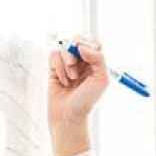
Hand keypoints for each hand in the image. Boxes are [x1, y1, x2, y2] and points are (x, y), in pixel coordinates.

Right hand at [47, 34, 109, 155]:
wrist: (68, 115)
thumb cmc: (87, 100)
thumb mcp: (101, 79)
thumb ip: (98, 58)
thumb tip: (82, 46)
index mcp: (96, 62)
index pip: (93, 41)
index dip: (88, 43)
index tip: (85, 54)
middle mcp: (83, 61)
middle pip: (77, 40)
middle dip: (74, 51)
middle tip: (74, 65)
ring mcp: (68, 63)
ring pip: (64, 47)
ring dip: (66, 63)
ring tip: (70, 78)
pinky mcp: (54, 67)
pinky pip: (53, 55)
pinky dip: (57, 67)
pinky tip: (62, 81)